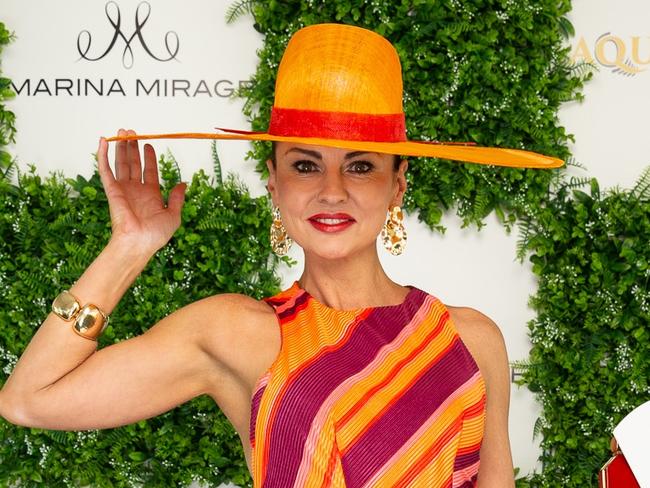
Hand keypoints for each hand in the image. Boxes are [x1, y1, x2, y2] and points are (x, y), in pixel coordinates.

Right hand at [97, 128, 186, 254]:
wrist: (138, 243)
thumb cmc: (155, 235)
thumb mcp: (173, 215)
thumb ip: (177, 199)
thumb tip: (183, 184)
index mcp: (150, 195)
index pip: (149, 171)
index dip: (149, 158)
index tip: (149, 145)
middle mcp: (135, 190)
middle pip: (134, 164)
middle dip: (133, 147)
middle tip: (133, 132)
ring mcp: (123, 189)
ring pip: (121, 163)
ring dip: (121, 147)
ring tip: (123, 132)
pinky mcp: (111, 190)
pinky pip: (105, 169)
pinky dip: (103, 155)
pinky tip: (104, 141)